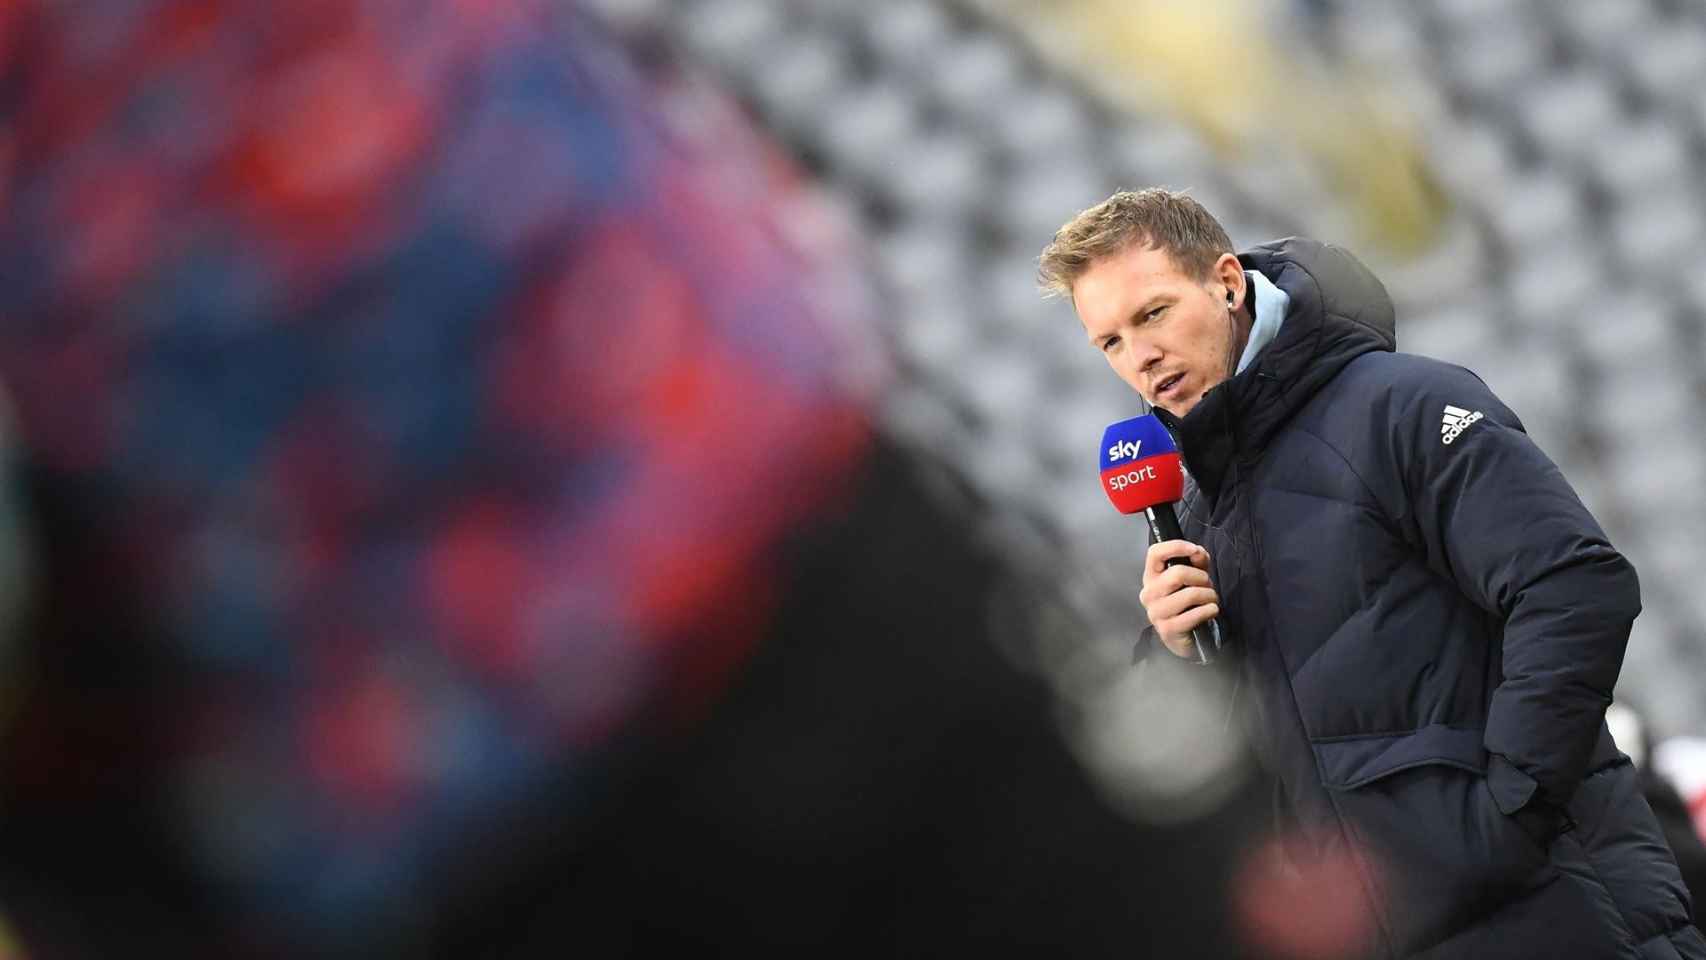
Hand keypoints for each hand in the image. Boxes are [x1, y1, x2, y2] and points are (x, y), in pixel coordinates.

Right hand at [1140, 540, 1217, 658]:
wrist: (1185, 635)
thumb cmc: (1187, 602)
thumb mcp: (1192, 577)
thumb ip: (1196, 560)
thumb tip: (1198, 552)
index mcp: (1151, 576)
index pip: (1155, 553)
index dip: (1176, 547)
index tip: (1194, 550)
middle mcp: (1149, 593)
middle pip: (1178, 573)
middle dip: (1201, 578)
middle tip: (1207, 585)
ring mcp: (1156, 612)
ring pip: (1190, 594)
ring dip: (1209, 595)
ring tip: (1210, 600)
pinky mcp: (1168, 629)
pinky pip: (1195, 614)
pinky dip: (1210, 610)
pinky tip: (1210, 611)